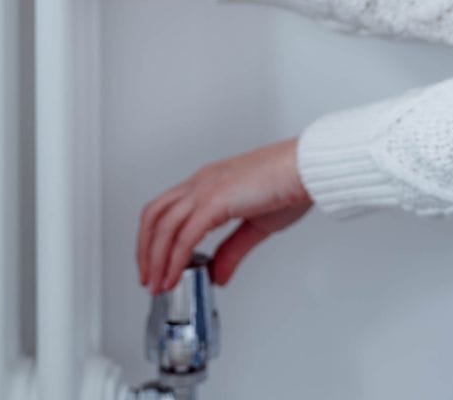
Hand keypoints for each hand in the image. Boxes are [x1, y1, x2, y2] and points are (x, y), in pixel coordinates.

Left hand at [139, 138, 312, 293]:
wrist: (307, 168)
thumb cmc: (291, 185)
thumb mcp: (257, 225)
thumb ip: (232, 251)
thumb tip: (217, 276)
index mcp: (208, 183)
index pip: (165, 209)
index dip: (154, 238)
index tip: (156, 263)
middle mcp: (201, 183)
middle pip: (154, 216)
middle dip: (145, 250)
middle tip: (149, 278)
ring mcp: (205, 190)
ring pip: (163, 226)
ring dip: (155, 258)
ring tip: (158, 283)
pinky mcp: (215, 202)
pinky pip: (185, 235)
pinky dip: (174, 259)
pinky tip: (174, 276)